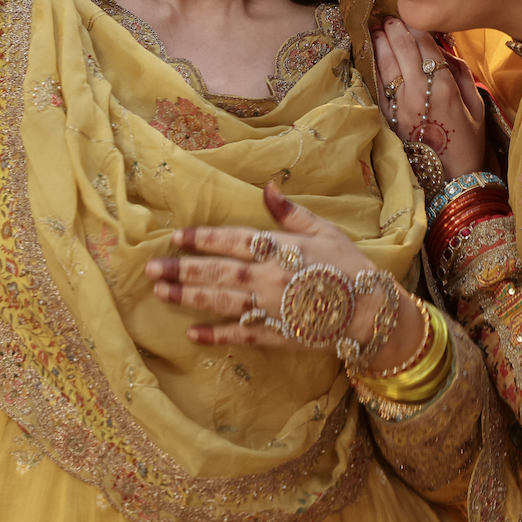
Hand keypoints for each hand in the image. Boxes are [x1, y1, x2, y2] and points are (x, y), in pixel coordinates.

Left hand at [147, 184, 421, 367]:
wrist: (371, 309)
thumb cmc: (349, 265)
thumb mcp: (323, 230)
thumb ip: (290, 212)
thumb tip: (267, 187)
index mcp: (279, 249)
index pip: (231, 240)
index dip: (201, 238)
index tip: (175, 237)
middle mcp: (268, 277)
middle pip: (216, 272)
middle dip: (181, 269)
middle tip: (150, 268)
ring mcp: (269, 307)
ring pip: (220, 301)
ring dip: (188, 297)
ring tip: (160, 292)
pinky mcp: (275, 333)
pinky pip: (239, 333)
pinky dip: (215, 334)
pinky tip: (191, 334)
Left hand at [370, 18, 488, 190]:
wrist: (450, 178)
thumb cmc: (468, 142)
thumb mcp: (476, 105)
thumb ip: (462, 74)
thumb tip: (446, 51)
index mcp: (443, 87)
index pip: (425, 45)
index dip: (415, 26)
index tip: (410, 15)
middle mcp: (417, 92)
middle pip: (401, 50)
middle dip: (393, 29)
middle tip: (388, 17)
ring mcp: (399, 105)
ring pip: (384, 65)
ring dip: (379, 44)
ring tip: (376, 29)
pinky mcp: (387, 117)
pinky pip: (376, 87)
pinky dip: (372, 68)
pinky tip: (370, 56)